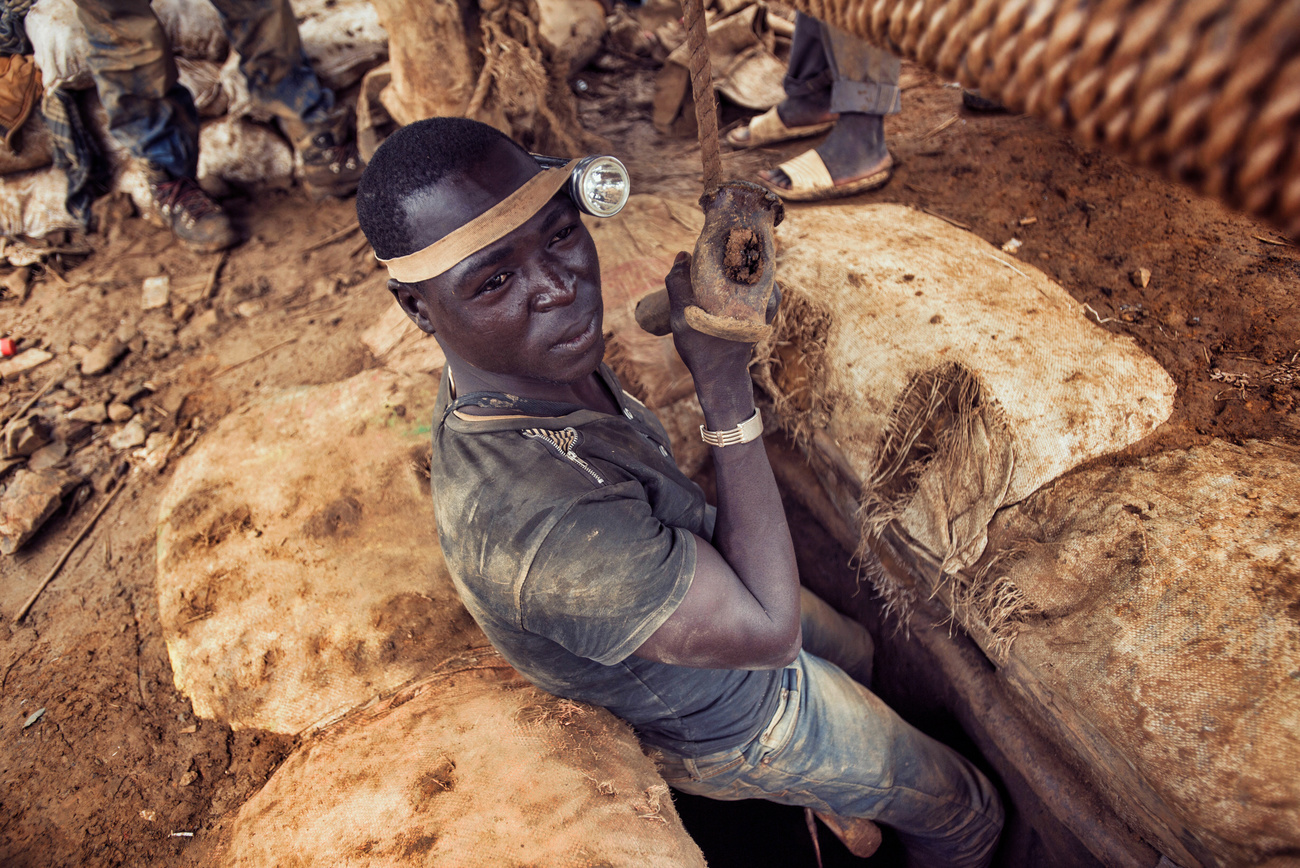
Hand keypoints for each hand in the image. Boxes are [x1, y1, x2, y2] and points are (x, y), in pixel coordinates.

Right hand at [663, 251, 773, 427]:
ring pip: (758, 274)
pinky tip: (729, 269)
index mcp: (750, 299)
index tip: (725, 228)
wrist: (720, 378)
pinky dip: (746, 275)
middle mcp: (764, 301)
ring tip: (724, 249)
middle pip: (757, 262)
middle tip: (722, 236)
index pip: (751, 256)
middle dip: (741, 247)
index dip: (739, 238)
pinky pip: (758, 286)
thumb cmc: (702, 350)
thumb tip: (682, 255)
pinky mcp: (764, 313)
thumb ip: (678, 285)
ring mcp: (766, 307)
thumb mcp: (682, 318)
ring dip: (744, 261)